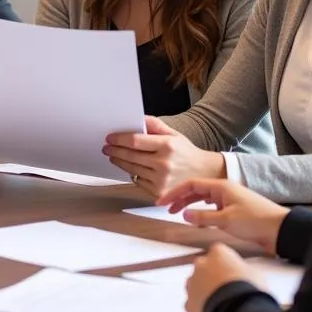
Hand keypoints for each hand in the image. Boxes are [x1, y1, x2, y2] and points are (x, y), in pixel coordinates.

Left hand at [103, 116, 225, 200]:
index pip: (136, 141)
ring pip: (132, 169)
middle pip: (130, 156)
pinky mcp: (160, 192)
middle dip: (115, 150)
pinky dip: (132, 174)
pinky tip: (129, 168)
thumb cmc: (187, 153)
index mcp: (168, 146)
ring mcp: (162, 180)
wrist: (204, 174)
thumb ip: (155, 125)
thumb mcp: (174, 134)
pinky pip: (138, 181)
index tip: (110, 138)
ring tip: (113, 156)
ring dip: (119, 162)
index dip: (119, 139)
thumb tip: (137, 118)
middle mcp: (164, 164)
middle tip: (106, 147)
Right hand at [161, 177, 287, 254]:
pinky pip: (212, 208)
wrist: (281, 230)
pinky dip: (201, 212)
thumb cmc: (256, 221)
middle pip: (196, 191)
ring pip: (203, 200)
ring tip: (177, 213)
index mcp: (222, 186)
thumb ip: (203, 217)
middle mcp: (224, 190)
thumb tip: (184, 214)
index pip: (192, 184)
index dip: (175, 192)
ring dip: (189, 205)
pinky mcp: (234, 212)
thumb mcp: (226, 220)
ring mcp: (230, 201)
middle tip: (165, 207)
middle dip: (179, 198)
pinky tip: (197, 219)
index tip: (161, 201)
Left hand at [186, 243, 260, 311]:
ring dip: (204, 291)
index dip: (228, 264)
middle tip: (226, 289)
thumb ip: (242, 270)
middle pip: (204, 267)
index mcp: (218, 253)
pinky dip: (201, 308)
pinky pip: (194, 304)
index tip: (235, 274)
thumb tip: (241, 274)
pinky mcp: (188, 303)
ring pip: (196, 285)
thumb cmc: (250, 291)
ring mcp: (192, 284)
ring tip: (220, 305)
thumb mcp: (255, 274)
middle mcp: (201, 264)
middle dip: (212, 276)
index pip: (220, 253)